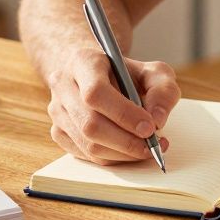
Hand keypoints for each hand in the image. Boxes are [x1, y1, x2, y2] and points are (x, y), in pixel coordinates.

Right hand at [45, 47, 178, 164]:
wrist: (98, 77)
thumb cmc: (126, 74)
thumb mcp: (153, 72)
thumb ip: (162, 90)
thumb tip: (157, 120)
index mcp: (84, 62)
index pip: (96, 92)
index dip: (124, 114)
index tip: (149, 128)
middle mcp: (63, 85)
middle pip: (90, 124)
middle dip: (126, 141)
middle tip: (153, 146)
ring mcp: (57, 110)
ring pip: (88, 144)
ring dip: (122, 153)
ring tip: (146, 149)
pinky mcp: (58, 132)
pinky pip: (86, 155)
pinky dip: (112, 158)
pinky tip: (129, 150)